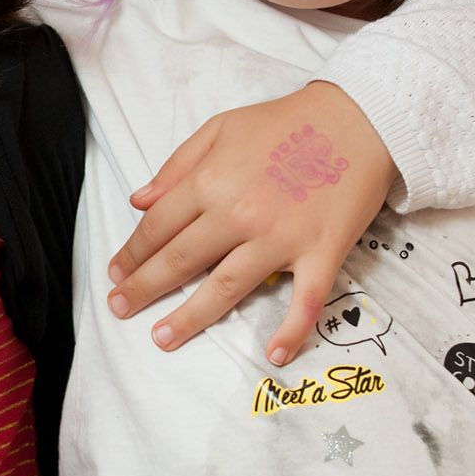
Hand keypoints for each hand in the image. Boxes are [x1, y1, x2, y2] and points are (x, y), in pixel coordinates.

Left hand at [107, 82, 394, 364]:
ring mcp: (281, 237)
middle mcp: (239, 213)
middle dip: (145, 288)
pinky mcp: (321, 253)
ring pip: (227, 288)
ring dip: (192, 317)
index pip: (159, 226)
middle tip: (120, 309)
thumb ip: (177, 165)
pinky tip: (273, 355)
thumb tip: (139, 201)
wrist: (359, 119)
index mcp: (213, 180)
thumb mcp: (221, 128)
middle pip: (181, 261)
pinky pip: (304, 300)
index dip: (133, 252)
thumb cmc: (287, 122)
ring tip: (163, 339)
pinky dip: (291, 330)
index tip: (115, 273)